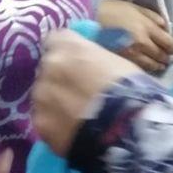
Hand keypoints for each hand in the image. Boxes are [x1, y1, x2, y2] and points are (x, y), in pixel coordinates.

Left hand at [33, 30, 139, 155]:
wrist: (128, 128)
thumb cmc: (132, 90)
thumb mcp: (117, 63)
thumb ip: (95, 59)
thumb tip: (92, 65)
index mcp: (70, 46)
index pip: (56, 39)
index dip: (67, 52)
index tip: (76, 62)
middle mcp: (50, 66)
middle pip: (49, 69)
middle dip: (61, 78)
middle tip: (79, 93)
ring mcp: (42, 95)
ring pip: (44, 95)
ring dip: (56, 102)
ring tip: (77, 117)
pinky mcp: (40, 122)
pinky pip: (45, 119)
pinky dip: (56, 125)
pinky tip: (73, 133)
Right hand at [96, 0, 172, 73]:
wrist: (90, 19)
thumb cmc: (113, 10)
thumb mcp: (135, 7)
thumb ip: (152, 17)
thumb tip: (166, 28)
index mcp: (147, 27)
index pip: (168, 43)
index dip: (172, 48)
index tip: (172, 50)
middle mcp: (142, 43)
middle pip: (161, 55)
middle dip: (166, 58)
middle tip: (167, 59)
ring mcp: (132, 54)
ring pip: (151, 64)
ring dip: (157, 65)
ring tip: (159, 65)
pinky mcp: (122, 60)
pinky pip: (138, 67)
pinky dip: (145, 68)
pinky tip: (146, 67)